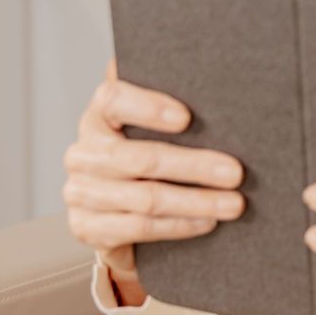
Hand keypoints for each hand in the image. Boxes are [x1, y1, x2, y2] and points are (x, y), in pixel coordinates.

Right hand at [63, 57, 247, 304]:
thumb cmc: (147, 163)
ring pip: (146, 198)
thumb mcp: (154, 132)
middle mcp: (83, 153)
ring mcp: (79, 192)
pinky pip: (139, 228)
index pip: (112, 100)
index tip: (187, 118)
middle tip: (236, 172)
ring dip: (196, 202)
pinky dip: (179, 226)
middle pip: (140, 158)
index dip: (148, 107)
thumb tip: (220, 86)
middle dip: (195, 166)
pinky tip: (207, 222)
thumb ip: (174, 110)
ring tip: (233, 203)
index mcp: (98, 117)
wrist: (117, 217)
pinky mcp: (85, 228)